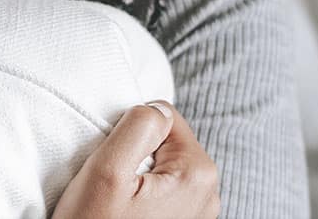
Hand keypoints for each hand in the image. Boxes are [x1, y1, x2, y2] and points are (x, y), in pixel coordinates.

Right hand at [51, 100, 219, 218]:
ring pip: (161, 167)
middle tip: (114, 184)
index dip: (131, 131)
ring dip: (136, 176)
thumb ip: (139, 126)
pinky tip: (125, 215)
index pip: (163, 115)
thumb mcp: (108, 170)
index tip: (116, 164)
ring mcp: (198, 214)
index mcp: (198, 174)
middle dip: (135, 153)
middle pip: (165, 142)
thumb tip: (156, 108)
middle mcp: (209, 194)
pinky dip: (141, 196)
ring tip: (118, 203)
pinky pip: (161, 191)